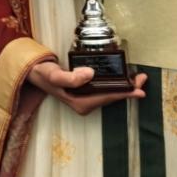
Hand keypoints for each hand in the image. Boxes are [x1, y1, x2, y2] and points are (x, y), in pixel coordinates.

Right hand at [25, 59, 148, 116]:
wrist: (35, 72)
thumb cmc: (44, 74)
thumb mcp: (54, 75)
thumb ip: (70, 77)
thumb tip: (90, 74)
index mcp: (80, 103)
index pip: (106, 97)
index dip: (124, 93)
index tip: (139, 90)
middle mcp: (84, 103)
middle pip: (111, 96)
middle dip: (128, 89)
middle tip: (142, 79)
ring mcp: (85, 98)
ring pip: (109, 93)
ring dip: (123, 86)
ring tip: (136, 78)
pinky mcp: (85, 91)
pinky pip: (104, 89)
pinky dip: (115, 83)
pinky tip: (122, 78)